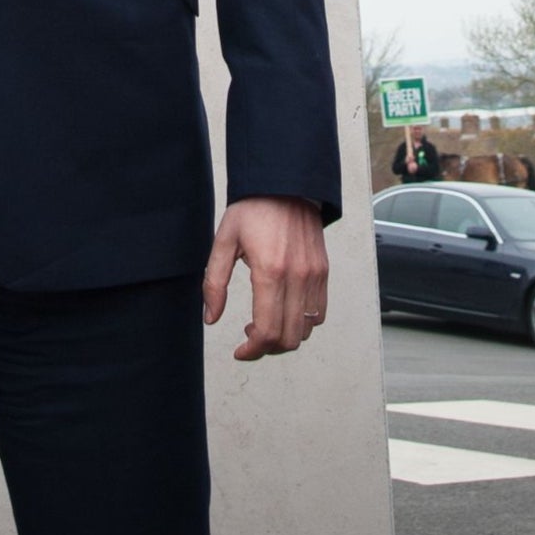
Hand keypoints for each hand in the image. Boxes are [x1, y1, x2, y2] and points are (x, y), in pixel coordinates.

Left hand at [203, 195, 328, 359]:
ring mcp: (314, 276)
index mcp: (270, 271)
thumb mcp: (224, 241)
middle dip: (267, 348)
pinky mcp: (323, 272)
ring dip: (285, 336)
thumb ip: (215, 282)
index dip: (253, 350)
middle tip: (250, 337)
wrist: (286, 184)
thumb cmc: (253, 209)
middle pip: (289, 338)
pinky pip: (319, 313)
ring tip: (265, 321)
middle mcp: (297, 277)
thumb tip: (211, 318)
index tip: (240, 351)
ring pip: (305, 330)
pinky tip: (283, 310)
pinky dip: (302, 323)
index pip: (268, 331)